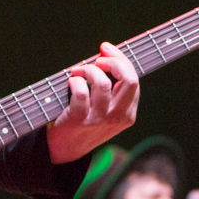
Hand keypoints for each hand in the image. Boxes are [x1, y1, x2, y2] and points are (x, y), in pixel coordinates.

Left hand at [46, 42, 139, 163]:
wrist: (65, 149)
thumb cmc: (86, 121)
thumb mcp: (108, 111)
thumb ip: (113, 88)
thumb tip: (107, 53)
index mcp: (128, 114)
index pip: (133, 79)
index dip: (120, 59)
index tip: (106, 49)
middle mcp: (117, 117)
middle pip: (129, 79)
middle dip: (113, 61)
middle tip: (98, 58)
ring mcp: (98, 120)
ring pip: (102, 83)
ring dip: (89, 70)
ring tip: (79, 71)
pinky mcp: (79, 120)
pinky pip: (81, 93)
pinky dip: (75, 81)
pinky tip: (71, 81)